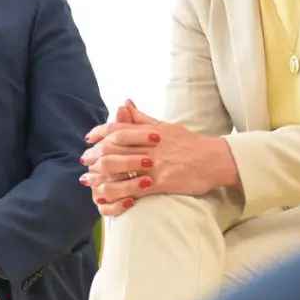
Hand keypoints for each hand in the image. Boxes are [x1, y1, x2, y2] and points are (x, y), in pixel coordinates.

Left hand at [81, 100, 236, 215]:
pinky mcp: (162, 183)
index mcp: (150, 132)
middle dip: (94, 156)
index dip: (99, 133)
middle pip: (113, 148)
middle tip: (84, 162)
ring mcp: (155, 165)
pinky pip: (134, 188)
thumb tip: (124, 103)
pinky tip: (107, 196)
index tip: (88, 139)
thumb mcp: (165, 126)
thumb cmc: (190, 143)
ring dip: (100, 176)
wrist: (215, 160)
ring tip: (90, 182)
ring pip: (119, 168)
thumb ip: (142, 118)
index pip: (117, 128)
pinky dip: (117, 193)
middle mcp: (150, 146)